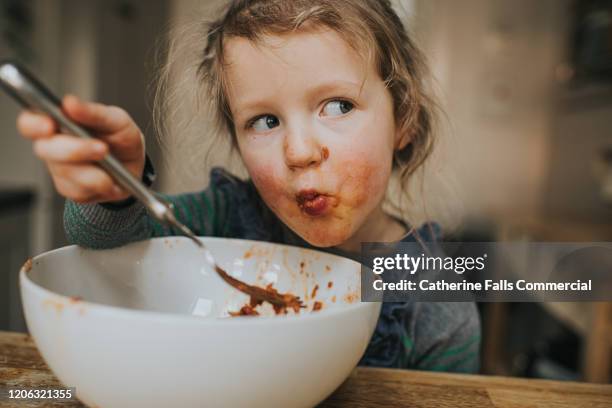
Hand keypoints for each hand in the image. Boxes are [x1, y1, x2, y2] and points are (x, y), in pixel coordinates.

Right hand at [16, 95, 145, 203]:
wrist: (135, 165)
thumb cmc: (120, 137)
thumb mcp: (116, 120)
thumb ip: (94, 112)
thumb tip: (70, 103)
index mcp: (58, 123)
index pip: (30, 122)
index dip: (34, 125)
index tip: (49, 126)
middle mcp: (53, 147)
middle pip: (45, 149)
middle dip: (76, 150)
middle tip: (102, 148)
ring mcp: (60, 170)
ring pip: (66, 173)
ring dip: (94, 171)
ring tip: (112, 164)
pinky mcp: (71, 190)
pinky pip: (79, 191)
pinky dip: (100, 185)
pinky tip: (110, 178)